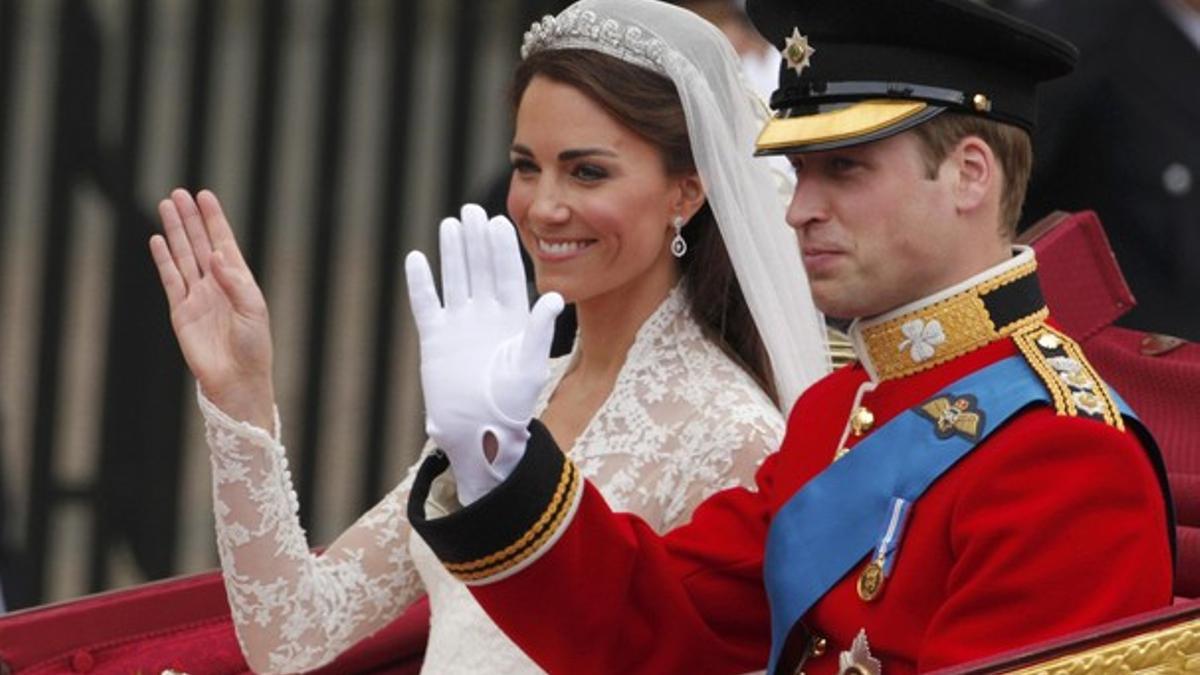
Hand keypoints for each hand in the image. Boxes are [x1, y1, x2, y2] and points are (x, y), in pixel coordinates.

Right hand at [149, 189, 274, 429]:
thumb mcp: (253, 310)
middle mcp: (217, 284)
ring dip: (175, 232)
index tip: (205, 196)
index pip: (224, 242)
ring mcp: (197, 296)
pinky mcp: (181, 311)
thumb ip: (234, 281)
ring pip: (183, 256)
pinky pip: (170, 279)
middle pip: (200, 244)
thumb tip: (216, 254)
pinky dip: (164, 259)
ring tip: (166, 206)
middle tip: (178, 193)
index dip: (214, 219)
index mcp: (239, 281)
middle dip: (190, 219)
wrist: (236, 379)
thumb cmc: (254, 347)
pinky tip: (158, 239)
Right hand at [405, 204, 562, 504]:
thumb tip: (554, 299)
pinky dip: (421, 283)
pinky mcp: (435, 338)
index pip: (507, 275)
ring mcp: (459, 325)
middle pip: (480, 269)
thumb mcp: (530, 367)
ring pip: (455, 279)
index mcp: (513, 319)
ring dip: (452, 252)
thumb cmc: (511, 405)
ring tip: (450, 223)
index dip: (503, 249)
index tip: (500, 221)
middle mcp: (486, 316)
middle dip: (477, 240)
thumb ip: (539, 332)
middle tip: (472, 209)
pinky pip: (426, 304)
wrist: (479, 431)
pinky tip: (417, 258)